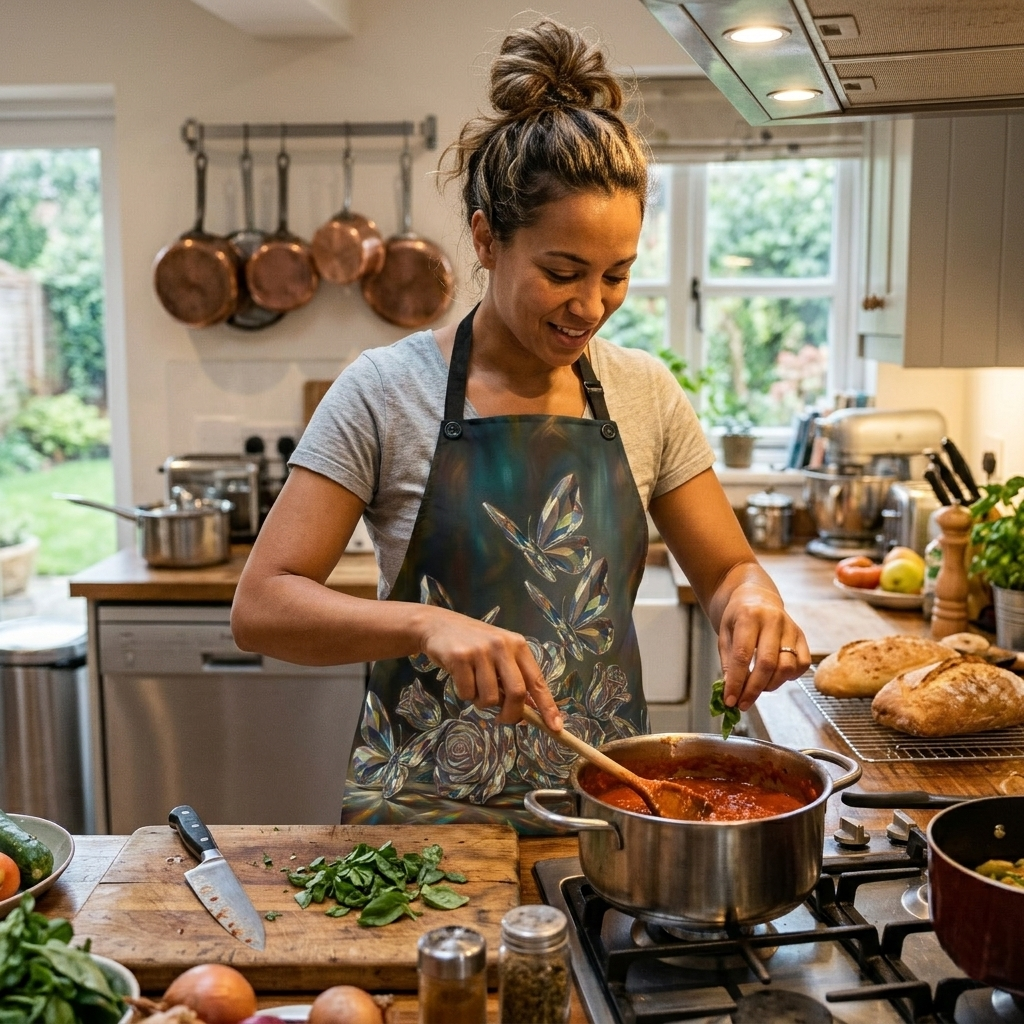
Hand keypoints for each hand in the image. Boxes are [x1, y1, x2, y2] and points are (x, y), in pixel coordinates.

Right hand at [418, 606, 562, 728]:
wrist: (438, 624)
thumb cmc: (473, 643)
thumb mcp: (499, 653)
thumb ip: (514, 676)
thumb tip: (530, 710)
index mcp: (518, 645)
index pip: (537, 681)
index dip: (547, 706)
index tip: (555, 727)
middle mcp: (502, 646)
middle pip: (517, 693)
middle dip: (511, 714)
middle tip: (502, 719)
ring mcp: (480, 651)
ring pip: (490, 698)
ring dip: (482, 702)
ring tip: (474, 686)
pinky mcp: (460, 657)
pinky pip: (467, 693)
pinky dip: (464, 694)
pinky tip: (460, 677)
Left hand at [717, 584, 810, 710]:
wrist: (756, 596)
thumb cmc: (737, 616)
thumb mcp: (724, 633)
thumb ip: (728, 661)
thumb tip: (731, 689)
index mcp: (749, 616)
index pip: (743, 655)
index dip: (736, 681)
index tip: (729, 700)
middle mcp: (773, 620)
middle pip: (767, 663)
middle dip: (754, 689)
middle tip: (743, 704)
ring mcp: (791, 628)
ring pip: (787, 666)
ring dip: (771, 685)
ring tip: (757, 688)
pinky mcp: (802, 636)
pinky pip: (802, 664)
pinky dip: (789, 677)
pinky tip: (775, 677)